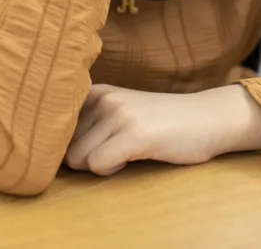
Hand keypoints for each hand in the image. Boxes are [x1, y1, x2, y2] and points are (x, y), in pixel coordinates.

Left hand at [64, 84, 260, 176]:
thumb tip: (51, 155)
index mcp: (95, 92)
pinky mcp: (134, 133)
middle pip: (67, 151)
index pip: (57, 131)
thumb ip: (89, 126)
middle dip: (89, 158)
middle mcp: (103, 98)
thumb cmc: (164, 123)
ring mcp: (118, 114)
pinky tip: (135, 156)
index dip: (74, 148)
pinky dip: (113, 169)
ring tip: (130, 150)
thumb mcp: (121, 113)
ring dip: (103, 164)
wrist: (209, 118)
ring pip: (79, 160)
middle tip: (121, 148)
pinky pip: (98, 165)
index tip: (98, 144)